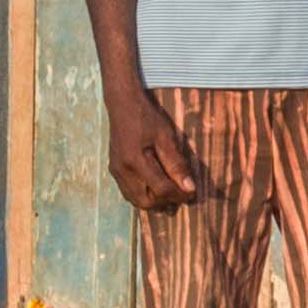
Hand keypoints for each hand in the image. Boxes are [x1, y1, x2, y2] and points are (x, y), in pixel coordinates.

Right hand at [106, 91, 203, 214]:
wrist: (122, 105)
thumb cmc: (147, 118)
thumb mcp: (166, 137)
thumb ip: (177, 164)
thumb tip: (189, 188)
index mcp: (135, 161)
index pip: (161, 189)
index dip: (179, 195)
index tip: (192, 192)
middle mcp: (123, 171)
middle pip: (146, 202)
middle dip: (166, 202)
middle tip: (181, 193)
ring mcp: (116, 172)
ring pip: (136, 201)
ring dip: (154, 202)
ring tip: (169, 192)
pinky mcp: (114, 171)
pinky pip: (129, 193)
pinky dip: (144, 196)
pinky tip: (155, 187)